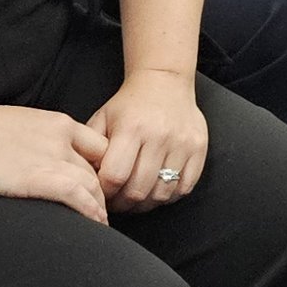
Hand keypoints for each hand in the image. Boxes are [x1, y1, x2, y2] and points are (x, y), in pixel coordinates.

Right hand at [0, 102, 110, 224]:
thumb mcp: (20, 126)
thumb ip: (39, 140)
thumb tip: (42, 160)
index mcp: (59, 122)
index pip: (98, 145)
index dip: (103, 168)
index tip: (99, 186)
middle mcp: (63, 139)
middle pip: (99, 168)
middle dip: (105, 192)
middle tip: (104, 212)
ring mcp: (54, 158)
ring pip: (94, 185)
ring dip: (100, 208)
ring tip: (100, 226)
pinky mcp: (41, 179)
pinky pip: (79, 197)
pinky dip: (91, 213)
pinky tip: (95, 226)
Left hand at [86, 67, 209, 212]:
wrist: (165, 82)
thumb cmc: (128, 105)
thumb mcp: (102, 119)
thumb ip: (89, 150)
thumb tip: (86, 183)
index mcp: (131, 128)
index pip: (115, 177)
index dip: (105, 193)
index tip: (102, 194)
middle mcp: (159, 136)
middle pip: (138, 190)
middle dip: (124, 204)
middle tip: (118, 202)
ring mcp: (182, 143)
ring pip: (162, 194)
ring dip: (146, 204)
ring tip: (136, 198)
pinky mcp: (199, 148)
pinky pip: (185, 187)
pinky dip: (169, 196)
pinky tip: (157, 189)